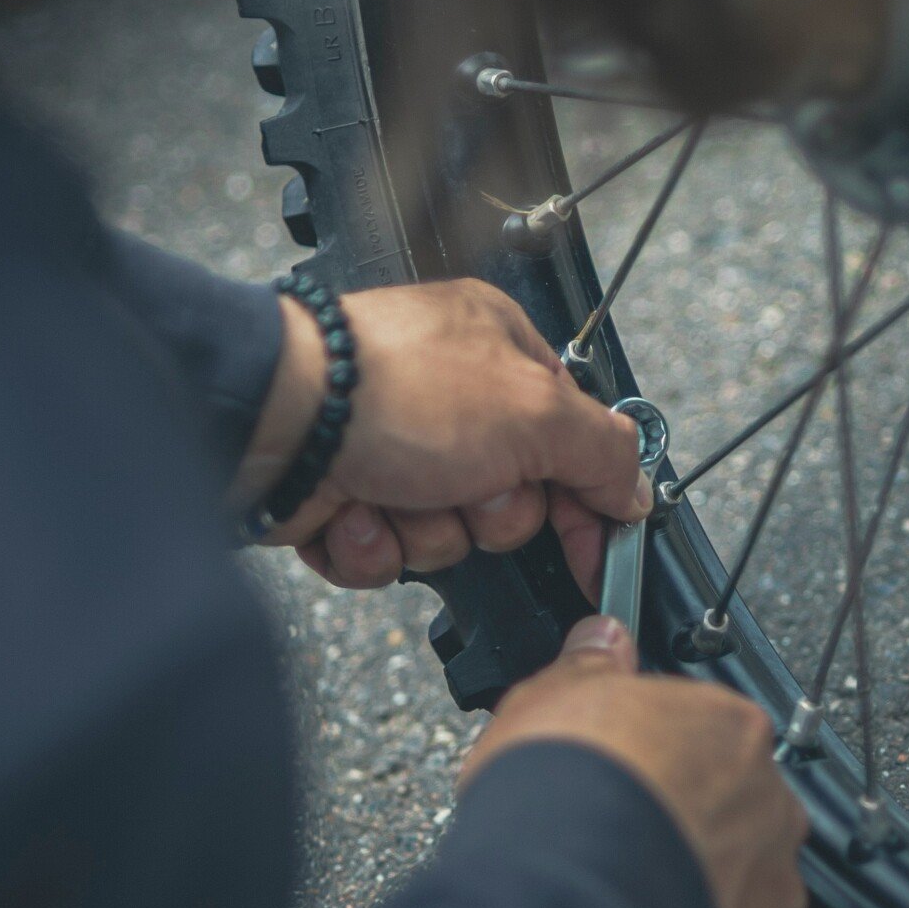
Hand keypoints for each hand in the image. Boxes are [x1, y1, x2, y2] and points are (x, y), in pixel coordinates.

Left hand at [236, 280, 650, 593]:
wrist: (273, 419)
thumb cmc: (390, 388)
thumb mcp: (533, 411)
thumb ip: (601, 452)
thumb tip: (635, 488)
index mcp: (501, 353)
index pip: (571, 442)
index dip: (586, 503)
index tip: (598, 551)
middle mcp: (447, 397)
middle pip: (510, 502)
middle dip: (485, 513)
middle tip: (463, 484)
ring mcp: (390, 447)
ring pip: (444, 536)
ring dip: (421, 531)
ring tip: (390, 491)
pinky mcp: (341, 494)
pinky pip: (382, 554)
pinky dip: (367, 543)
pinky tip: (348, 509)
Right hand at [462, 615, 807, 907]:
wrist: (570, 898)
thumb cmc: (563, 792)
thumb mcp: (550, 698)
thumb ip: (587, 666)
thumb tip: (602, 638)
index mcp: (730, 731)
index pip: (707, 738)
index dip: (657, 762)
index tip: (620, 781)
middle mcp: (771, 804)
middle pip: (735, 813)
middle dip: (686, 830)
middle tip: (619, 849)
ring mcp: (777, 885)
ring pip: (745, 889)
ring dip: (700, 897)